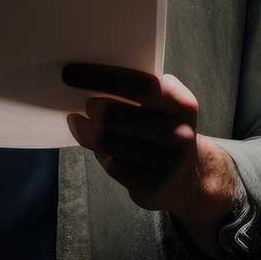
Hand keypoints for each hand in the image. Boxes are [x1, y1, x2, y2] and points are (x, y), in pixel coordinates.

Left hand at [62, 63, 235, 224]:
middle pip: (123, 116)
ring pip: (113, 143)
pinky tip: (94, 146)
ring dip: (88, 131)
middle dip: (96, 109)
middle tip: (82, 104)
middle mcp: (180, 134)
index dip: (104, 77)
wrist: (187, 177)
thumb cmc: (163, 131)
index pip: (141, 85)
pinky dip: (99, 153)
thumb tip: (89, 83)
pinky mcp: (152, 187)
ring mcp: (168, 163)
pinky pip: (114, 166)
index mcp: (182, 105)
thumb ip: (136, 93)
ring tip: (76, 122)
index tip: (73, 73)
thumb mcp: (162, 107)